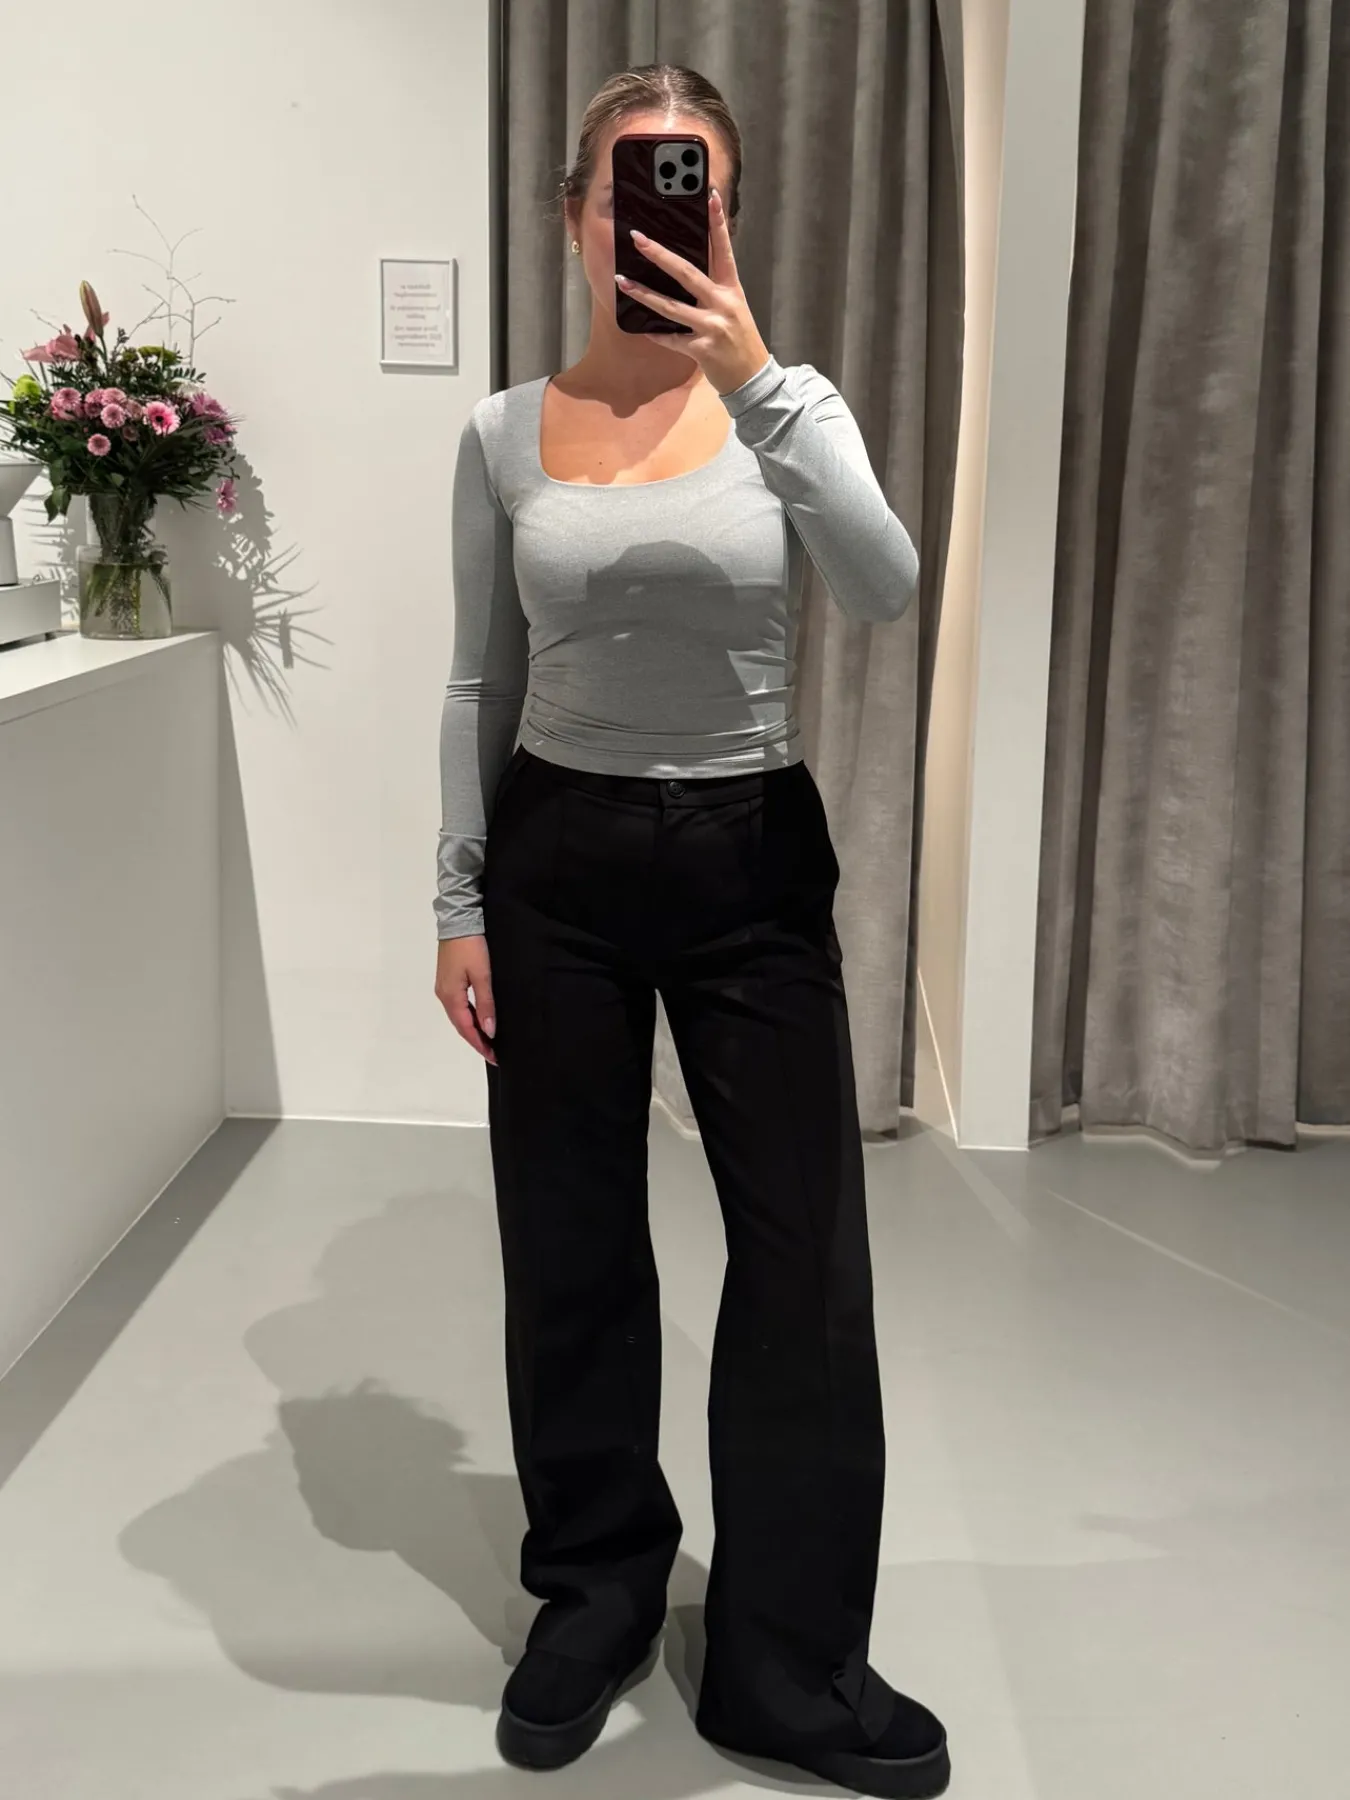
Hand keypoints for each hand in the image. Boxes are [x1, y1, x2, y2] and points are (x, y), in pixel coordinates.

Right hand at [435, 934, 497, 1064]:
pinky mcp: (448, 980)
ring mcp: (444, 987)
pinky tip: (479, 1019)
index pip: (466, 1028)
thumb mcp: (482, 975)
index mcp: (451, 996)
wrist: (458, 920)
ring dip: (472, 1029)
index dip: (480, 1044)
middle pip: (461, 1025)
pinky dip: (469, 1016)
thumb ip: (486, 1004)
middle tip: (494, 1053)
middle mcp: (444, 995)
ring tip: (488, 1040)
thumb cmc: (472, 947)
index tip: (494, 1058)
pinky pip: (459, 1006)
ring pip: (459, 1016)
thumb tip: (489, 1031)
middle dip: (477, 1040)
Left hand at [616, 188, 771, 395]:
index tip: (709, 198)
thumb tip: (685, 271)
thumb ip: (715, 289)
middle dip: (660, 255)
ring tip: (623, 281)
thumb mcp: (735, 308)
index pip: (723, 251)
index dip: (717, 224)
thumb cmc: (741, 341)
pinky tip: (641, 327)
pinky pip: (672, 339)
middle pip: (687, 273)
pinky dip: (656, 334)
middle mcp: (722, 304)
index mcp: (732, 290)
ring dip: (644, 294)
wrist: (753, 378)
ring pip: (671, 307)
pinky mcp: (702, 350)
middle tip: (638, 239)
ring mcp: (712, 327)